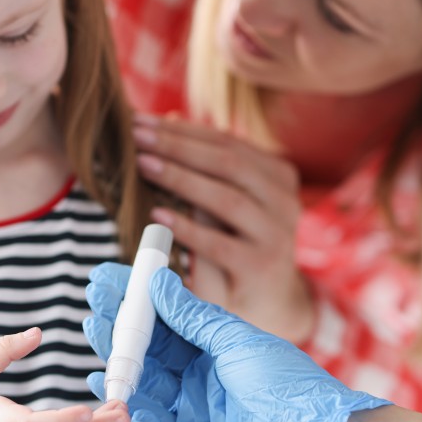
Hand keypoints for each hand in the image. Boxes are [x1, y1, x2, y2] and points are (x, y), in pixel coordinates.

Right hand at [84, 263, 389, 421]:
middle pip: (148, 346)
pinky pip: (142, 415)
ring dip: (115, 350)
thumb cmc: (289, 389)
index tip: (114, 276)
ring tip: (92, 322)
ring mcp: (189, 409)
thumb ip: (195, 316)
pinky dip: (120, 395)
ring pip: (141, 376)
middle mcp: (198, 378)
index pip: (168, 319)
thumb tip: (160, 282)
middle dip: (120, 320)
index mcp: (216, 350)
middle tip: (95, 293)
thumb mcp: (239, 343)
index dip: (140, 298)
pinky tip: (101, 375)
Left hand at [132, 114, 310, 341]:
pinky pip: (219, 245)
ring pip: (227, 198)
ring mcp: (277, 237)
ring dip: (180, 178)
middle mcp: (285, 202)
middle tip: (136, 135)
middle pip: (229, 163)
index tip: (142, 120)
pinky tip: (156, 216)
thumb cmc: (241, 243)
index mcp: (280, 175)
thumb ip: (210, 166)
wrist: (272, 302)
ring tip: (143, 165)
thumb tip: (166, 119)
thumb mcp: (233, 202)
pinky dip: (186, 228)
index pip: (227, 142)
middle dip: (177, 146)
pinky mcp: (260, 270)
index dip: (183, 130)